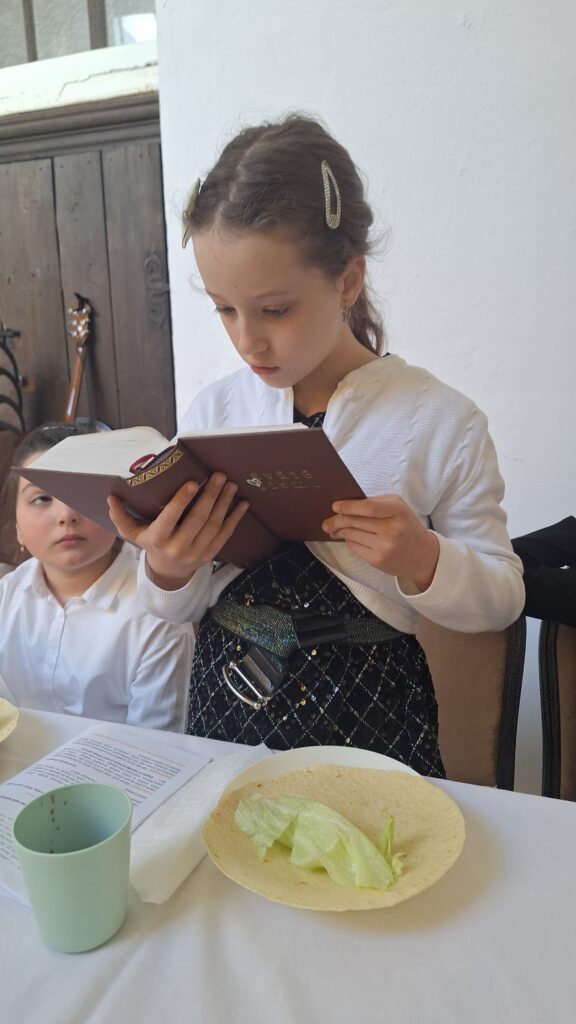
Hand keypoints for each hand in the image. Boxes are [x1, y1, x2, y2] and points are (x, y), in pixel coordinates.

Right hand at [107, 472, 248, 588]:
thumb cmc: (150, 543)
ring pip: (213, 526)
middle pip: (197, 519)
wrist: (167, 572)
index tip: (193, 482)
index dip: (182, 500)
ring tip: (230, 484)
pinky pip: (225, 535)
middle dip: (209, 496)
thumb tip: (111, 497)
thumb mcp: (133, 532)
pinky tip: (242, 503)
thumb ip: (120, 516)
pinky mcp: (210, 554)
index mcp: (158, 539)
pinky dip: (235, 518)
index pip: (170, 518)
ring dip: (224, 503)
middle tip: (218, 475)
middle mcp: (178, 547)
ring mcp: (196, 552)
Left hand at [322, 494, 438, 591]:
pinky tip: (347, 537)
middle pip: (354, 521)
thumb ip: (376, 502)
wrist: (422, 555)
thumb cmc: (406, 526)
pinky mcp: (377, 560)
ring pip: (351, 534)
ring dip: (339, 531)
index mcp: (398, 510)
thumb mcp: (399, 507)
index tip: (335, 506)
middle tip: (327, 520)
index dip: (348, 506)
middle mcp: (392, 529)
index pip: (368, 507)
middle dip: (336, 520)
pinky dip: (348, 540)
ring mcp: (384, 546)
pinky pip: (354, 546)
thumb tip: (346, 505)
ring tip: (333, 528)